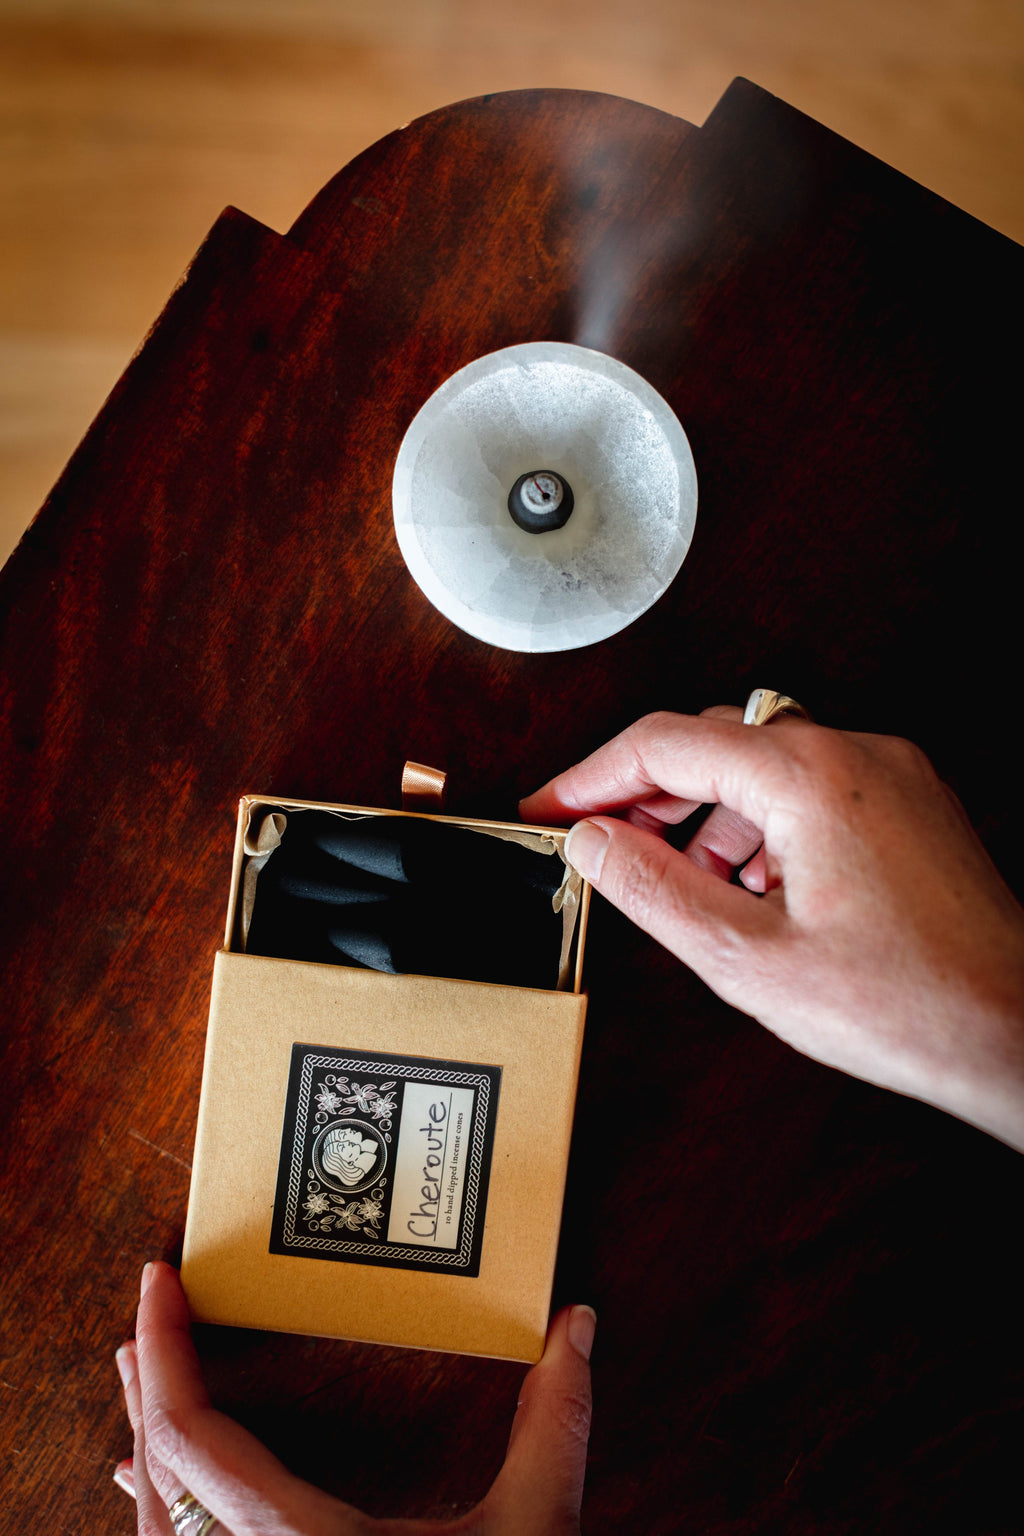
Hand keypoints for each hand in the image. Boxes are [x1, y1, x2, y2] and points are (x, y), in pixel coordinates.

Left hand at [115, 1262, 594, 1533]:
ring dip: (153, 1448)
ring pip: (157, 1528)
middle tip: (149, 1315)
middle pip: (160, 1470)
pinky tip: (157, 1499)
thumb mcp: (533, 1535)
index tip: (160, 1280)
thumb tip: (580, 1323)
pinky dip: (161, 1514)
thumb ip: (554, 1425)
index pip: (191, 1430)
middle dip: (149, 1384)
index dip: (166, 1347)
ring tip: (147, 1389)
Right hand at [522, 709, 1023, 1149]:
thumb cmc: (907, 1004)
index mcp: (808, 776)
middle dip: (645, 791)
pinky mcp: (908, 802)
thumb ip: (653, 889)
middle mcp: (853, 754)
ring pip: (761, 762)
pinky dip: (759, 820)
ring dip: (704, 810)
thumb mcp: (745, 957)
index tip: (551, 807)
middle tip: (598, 841)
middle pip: (713, 741)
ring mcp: (888, 774)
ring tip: (677, 878)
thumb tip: (592, 843)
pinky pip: (809, 784)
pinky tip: (747, 882)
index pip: (665, 743)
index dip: (591, 775)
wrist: (1015, 1030)